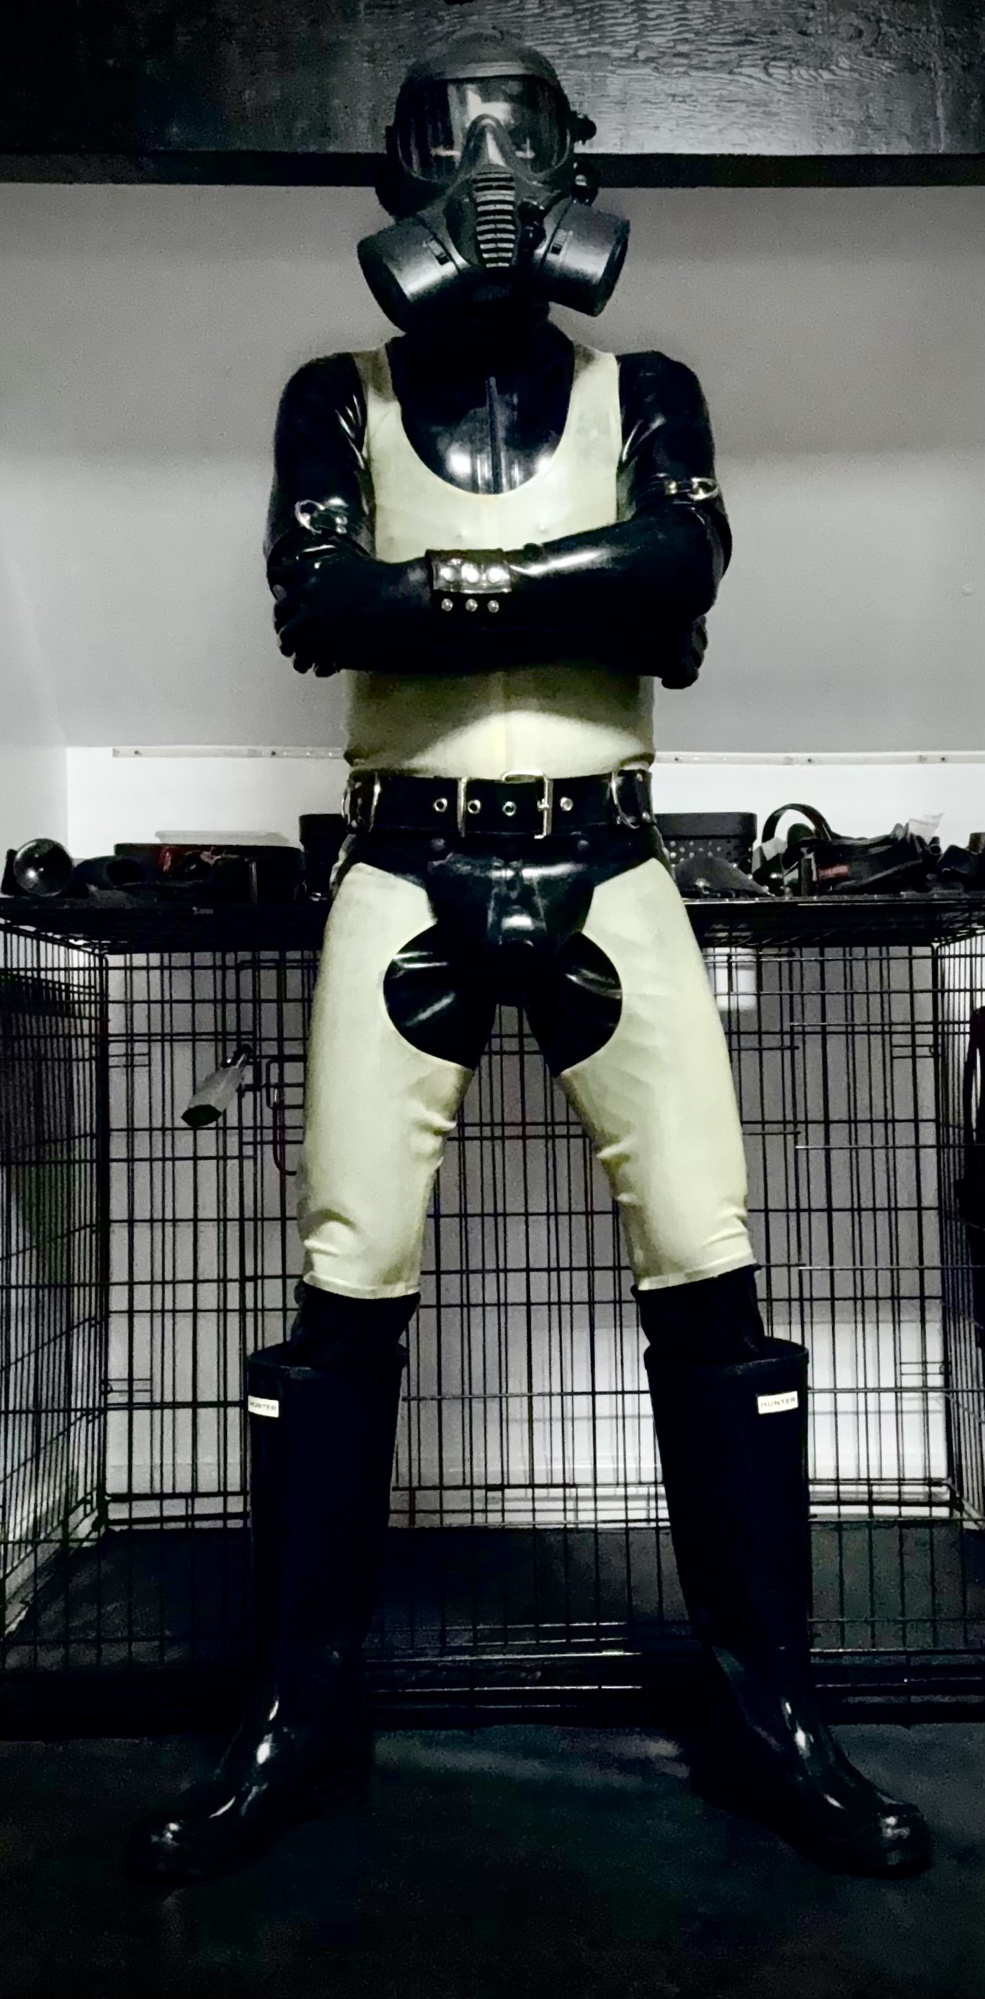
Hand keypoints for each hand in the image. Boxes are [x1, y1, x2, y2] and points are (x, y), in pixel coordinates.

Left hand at [269, 539, 429, 673]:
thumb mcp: (348, 563)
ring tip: (301, 659)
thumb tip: (304, 570)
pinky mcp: (328, 649)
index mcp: (311, 574)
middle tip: (287, 635)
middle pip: (280, 615)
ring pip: (290, 642)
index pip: (281, 576)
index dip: (280, 586)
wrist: (403, 604)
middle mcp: (307, 599)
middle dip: (283, 625)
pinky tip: (320, 667)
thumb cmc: (383, 581)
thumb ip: (323, 568)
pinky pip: (310, 661)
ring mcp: (315, 627)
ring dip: (294, 650)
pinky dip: (314, 665)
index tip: (280, 594)